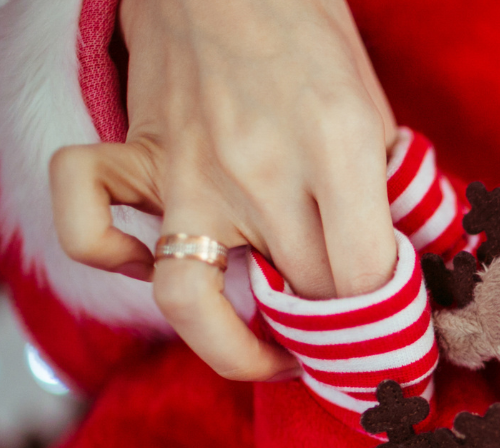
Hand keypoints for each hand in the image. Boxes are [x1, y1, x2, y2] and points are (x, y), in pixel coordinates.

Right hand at [49, 0, 398, 379]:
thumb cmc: (312, 37)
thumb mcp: (376, 111)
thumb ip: (390, 192)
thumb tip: (408, 267)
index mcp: (336, 146)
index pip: (364, 276)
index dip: (386, 319)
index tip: (393, 329)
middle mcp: (259, 168)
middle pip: (301, 296)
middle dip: (333, 330)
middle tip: (350, 337)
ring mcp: (187, 170)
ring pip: (191, 301)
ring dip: (235, 349)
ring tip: (270, 358)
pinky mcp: (136, 157)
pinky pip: (90, 231)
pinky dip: (112, 261)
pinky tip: (157, 265)